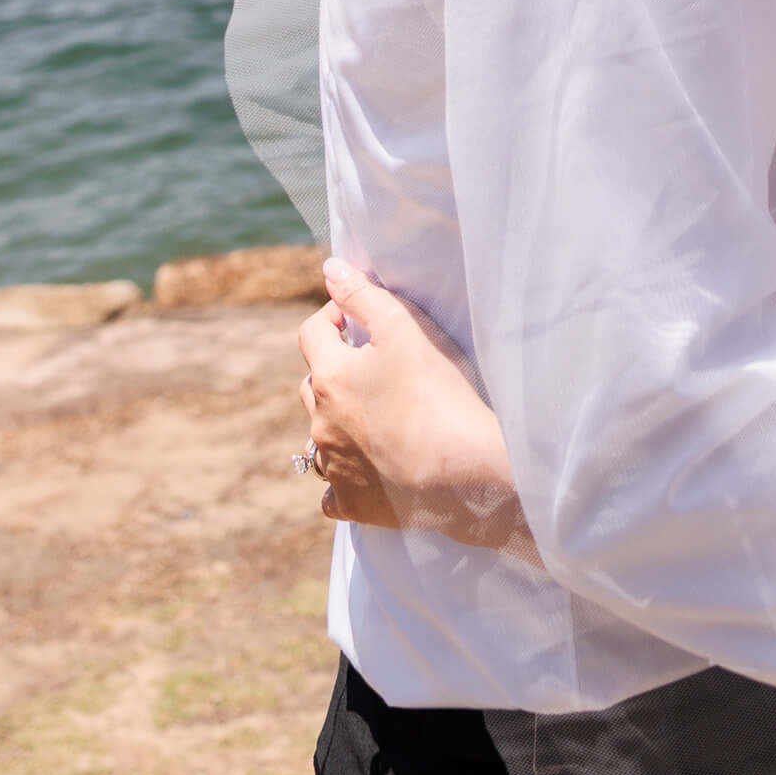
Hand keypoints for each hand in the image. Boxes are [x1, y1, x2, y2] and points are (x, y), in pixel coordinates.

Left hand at [296, 259, 538, 561]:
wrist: (464, 469)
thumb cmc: (437, 392)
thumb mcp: (404, 328)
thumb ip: (364, 295)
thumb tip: (330, 269)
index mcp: (329, 378)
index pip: (311, 332)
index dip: (333, 316)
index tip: (358, 316)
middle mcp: (320, 425)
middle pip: (313, 385)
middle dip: (334, 368)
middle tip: (374, 364)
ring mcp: (334, 470)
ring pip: (318, 440)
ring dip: (335, 423)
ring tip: (371, 417)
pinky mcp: (352, 505)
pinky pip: (332, 491)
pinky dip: (342, 478)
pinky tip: (363, 471)